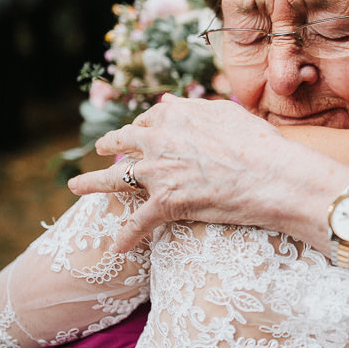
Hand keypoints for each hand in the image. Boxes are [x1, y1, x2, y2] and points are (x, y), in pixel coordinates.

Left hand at [68, 95, 299, 250]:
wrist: (272, 177)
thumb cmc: (260, 144)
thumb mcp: (228, 113)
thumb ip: (194, 107)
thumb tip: (170, 99)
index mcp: (175, 115)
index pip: (147, 119)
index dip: (142, 127)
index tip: (140, 133)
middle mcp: (159, 140)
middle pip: (122, 142)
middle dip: (109, 146)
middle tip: (102, 151)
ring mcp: (159, 173)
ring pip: (114, 180)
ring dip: (90, 184)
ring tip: (76, 186)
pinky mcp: (166, 204)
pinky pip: (138, 224)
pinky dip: (126, 237)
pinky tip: (118, 248)